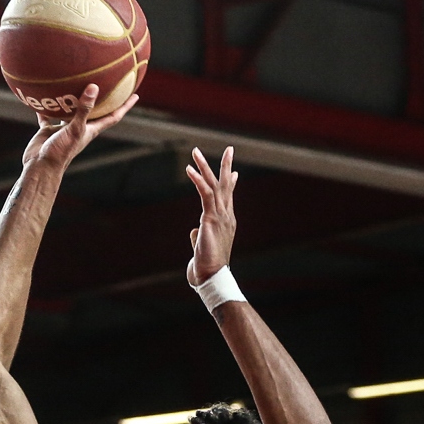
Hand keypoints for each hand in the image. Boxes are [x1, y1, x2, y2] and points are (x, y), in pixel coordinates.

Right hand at [23, 84, 139, 169]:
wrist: (41, 167)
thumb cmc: (61, 151)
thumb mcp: (75, 129)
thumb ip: (83, 110)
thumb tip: (93, 87)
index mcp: (91, 130)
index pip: (113, 117)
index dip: (125, 106)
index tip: (135, 95)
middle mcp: (80, 128)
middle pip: (94, 111)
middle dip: (102, 99)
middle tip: (107, 83)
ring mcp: (65, 129)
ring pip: (71, 111)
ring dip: (73, 99)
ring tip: (75, 83)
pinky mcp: (50, 130)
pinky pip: (49, 115)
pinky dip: (47, 107)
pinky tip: (43, 95)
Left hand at [184, 145, 237, 286]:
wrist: (212, 275)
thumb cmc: (207, 265)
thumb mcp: (203, 247)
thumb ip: (200, 236)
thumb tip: (195, 231)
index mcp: (226, 222)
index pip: (229, 198)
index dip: (231, 183)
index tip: (234, 172)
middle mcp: (227, 216)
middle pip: (227, 186)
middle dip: (226, 166)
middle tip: (229, 148)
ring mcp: (221, 216)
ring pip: (214, 185)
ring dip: (205, 166)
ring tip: (195, 151)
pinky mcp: (211, 218)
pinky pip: (205, 193)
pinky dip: (197, 179)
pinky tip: (189, 168)